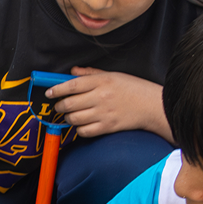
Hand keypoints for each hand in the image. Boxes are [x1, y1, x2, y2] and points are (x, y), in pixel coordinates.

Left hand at [46, 67, 170, 139]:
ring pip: (74, 119)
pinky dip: (79, 129)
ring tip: (71, 115)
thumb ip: (90, 73)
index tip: (49, 93)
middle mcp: (101, 97)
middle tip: (59, 105)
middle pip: (69, 104)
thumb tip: (72, 72)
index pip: (72, 85)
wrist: (152, 105)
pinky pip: (84, 131)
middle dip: (59, 105)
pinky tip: (82, 124)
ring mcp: (104, 113)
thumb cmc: (133, 88)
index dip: (56, 90)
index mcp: (102, 81)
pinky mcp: (108, 127)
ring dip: (68, 118)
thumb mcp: (113, 74)